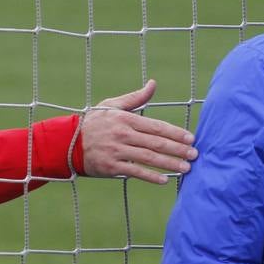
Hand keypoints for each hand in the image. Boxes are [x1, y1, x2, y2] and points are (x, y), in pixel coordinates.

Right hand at [79, 79, 196, 183]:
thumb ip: (135, 97)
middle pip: (156, 143)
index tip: (191, 138)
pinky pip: (135, 172)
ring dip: (170, 164)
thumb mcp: (112, 105)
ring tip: (186, 168)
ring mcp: (117, 151)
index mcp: (126, 119)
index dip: (176, 133)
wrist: (68, 143)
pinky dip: (151, 177)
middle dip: (178, 150)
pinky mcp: (111, 166)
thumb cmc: (94, 122)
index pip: (156, 127)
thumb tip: (153, 83)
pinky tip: (165, 180)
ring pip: (149, 158)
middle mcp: (123, 135)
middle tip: (195, 155)